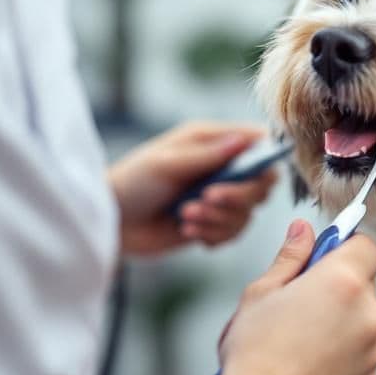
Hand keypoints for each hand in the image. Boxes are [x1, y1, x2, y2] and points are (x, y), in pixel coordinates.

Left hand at [109, 122, 277, 256]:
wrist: (110, 222)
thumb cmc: (132, 182)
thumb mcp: (167, 163)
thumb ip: (208, 154)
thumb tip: (245, 140)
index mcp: (212, 141)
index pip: (258, 143)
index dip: (265, 157)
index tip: (254, 173)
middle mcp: (221, 168)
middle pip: (261, 183)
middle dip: (238, 195)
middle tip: (208, 198)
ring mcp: (217, 197)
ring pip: (247, 213)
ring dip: (219, 219)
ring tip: (186, 216)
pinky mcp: (211, 223)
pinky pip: (232, 233)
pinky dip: (213, 234)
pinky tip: (188, 231)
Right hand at [207, 221, 375, 374]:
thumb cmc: (255, 353)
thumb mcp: (262, 292)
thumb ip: (290, 256)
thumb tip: (303, 229)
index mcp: (344, 281)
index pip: (366, 245)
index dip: (344, 245)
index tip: (322, 255)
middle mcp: (369, 312)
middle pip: (364, 281)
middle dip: (337, 283)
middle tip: (299, 299)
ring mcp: (374, 346)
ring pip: (363, 316)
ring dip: (341, 317)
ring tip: (301, 334)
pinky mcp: (370, 374)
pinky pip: (362, 347)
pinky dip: (343, 347)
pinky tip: (311, 357)